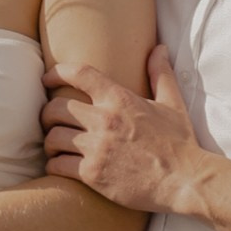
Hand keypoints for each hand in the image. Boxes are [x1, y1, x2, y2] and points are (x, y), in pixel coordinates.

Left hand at [43, 45, 230, 230]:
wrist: (184, 181)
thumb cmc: (179, 143)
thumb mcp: (172, 104)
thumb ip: (160, 74)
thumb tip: (159, 49)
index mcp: (120, 100)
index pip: (80, 74)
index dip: (57, 73)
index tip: (47, 79)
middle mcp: (104, 120)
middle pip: (56, 108)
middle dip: (47, 114)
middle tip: (49, 121)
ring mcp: (96, 148)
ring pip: (53, 138)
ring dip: (50, 142)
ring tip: (54, 146)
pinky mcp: (92, 174)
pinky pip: (58, 165)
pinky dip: (54, 164)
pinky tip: (59, 165)